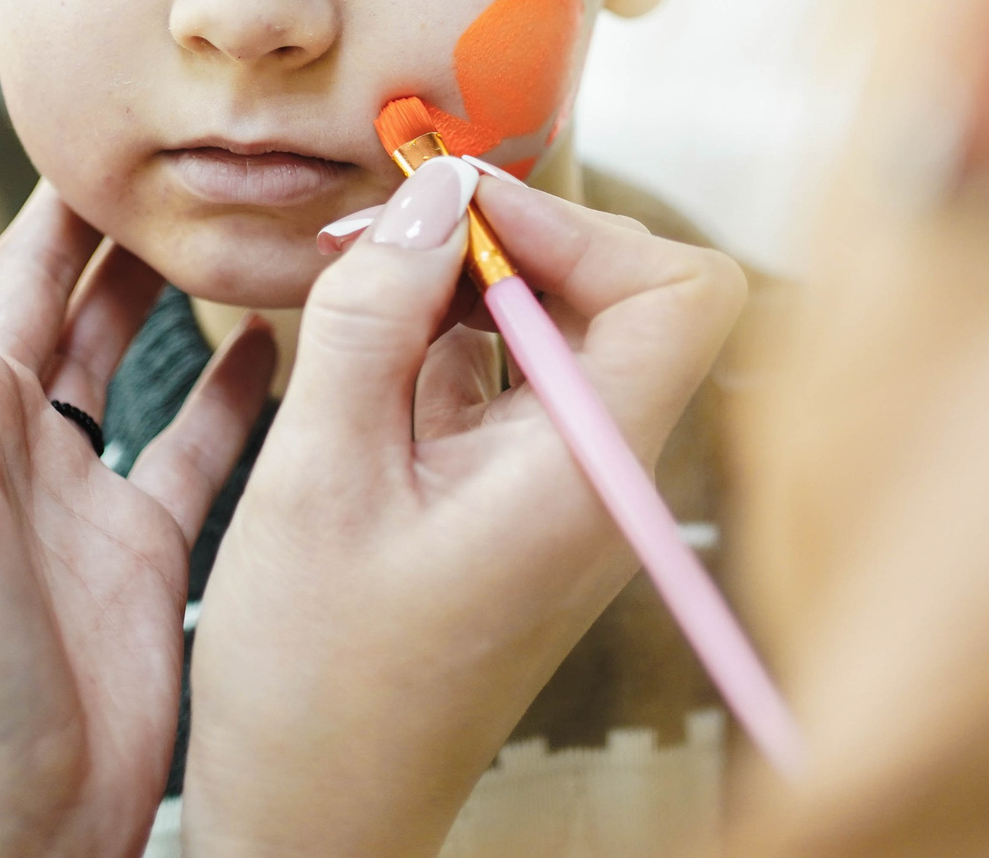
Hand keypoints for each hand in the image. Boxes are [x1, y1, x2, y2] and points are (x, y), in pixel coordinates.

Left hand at [0, 79, 275, 857]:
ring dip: (160, 281)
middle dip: (81, 202)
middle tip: (155, 131)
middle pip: (33, 281)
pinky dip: (234, 387)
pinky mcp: (139, 548)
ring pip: (118, 349)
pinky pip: (195, 444)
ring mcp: (64, 489)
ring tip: (228, 209)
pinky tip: (279, 339)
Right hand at [181, 159, 747, 857]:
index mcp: (589, 474)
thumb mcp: (317, 480)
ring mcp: (561, 486)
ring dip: (460, 280)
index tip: (455, 209)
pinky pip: (503, 376)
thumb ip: (372, 321)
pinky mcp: (512, 499)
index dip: (576, 224)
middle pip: (618, 290)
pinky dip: (437, 338)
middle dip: (506, 233)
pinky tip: (356, 341)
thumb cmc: (315, 689)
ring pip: (553, 323)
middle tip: (384, 227)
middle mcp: (600, 473)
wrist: (311, 823)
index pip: (678, 291)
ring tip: (351, 276)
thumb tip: (429, 192)